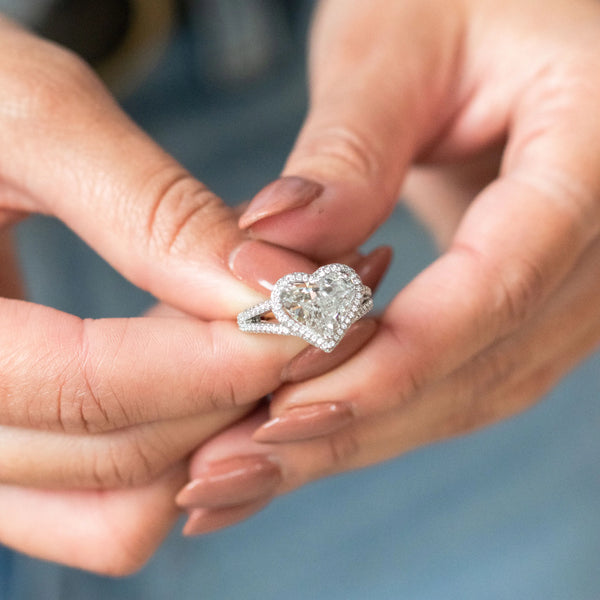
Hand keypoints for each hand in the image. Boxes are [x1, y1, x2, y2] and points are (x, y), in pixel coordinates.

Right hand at [0, 16, 331, 572]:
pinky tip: (199, 362)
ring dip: (208, 434)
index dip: (224, 358)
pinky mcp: (7, 450)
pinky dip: (170, 449)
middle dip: (236, 398)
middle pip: (121, 466)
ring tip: (252, 338)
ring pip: (117, 512)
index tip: (315, 309)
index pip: (91, 390)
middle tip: (311, 320)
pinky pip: (100, 502)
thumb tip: (268, 288)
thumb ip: (150, 208)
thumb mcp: (30, 117)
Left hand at [177, 0, 599, 531]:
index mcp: (599, 150)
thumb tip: (273, 251)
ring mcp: (573, 283)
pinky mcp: (527, 304)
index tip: (281, 409)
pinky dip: (377, 415)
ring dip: (354, 439)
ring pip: (468, 391)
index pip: (498, 284)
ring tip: (241, 476)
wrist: (511, 19)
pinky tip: (299, 440)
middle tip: (229, 474)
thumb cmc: (463, 0)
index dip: (391, 359)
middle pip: (479, 365)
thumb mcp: (399, 40)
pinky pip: (459, 377)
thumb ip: (350, 148)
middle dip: (352, 426)